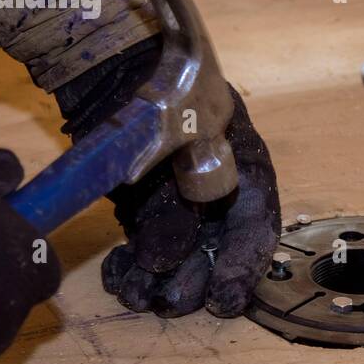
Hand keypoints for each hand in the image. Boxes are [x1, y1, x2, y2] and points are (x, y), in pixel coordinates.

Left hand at [56, 38, 279, 317]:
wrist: (108, 61)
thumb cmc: (156, 91)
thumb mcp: (175, 142)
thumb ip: (174, 202)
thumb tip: (167, 261)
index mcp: (242, 168)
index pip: (254, 227)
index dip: (241, 267)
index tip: (222, 300)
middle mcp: (216, 191)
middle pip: (214, 250)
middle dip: (193, 281)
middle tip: (168, 302)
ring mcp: (179, 201)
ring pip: (178, 256)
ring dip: (158, 281)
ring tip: (135, 295)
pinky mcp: (142, 209)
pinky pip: (143, 248)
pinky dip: (129, 268)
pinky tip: (115, 276)